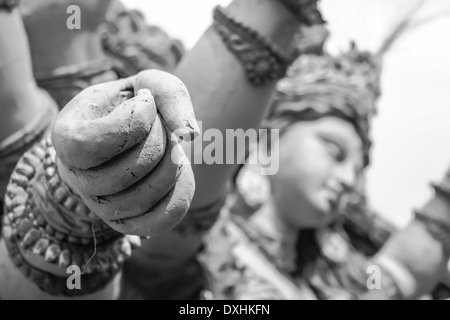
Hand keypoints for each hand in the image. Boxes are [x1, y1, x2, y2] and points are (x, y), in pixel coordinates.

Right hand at [52, 70, 199, 236]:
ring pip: (144, 198)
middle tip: (160, 126)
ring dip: (173, 166)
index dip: (131, 123)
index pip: (89, 145)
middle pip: (127, 172)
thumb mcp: (149, 85)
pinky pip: (159, 221)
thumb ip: (169, 96)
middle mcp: (77, 178)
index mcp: (66, 138)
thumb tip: (190, 135)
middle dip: (159, 142)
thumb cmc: (136, 107)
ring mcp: (100, 205)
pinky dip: (181, 193)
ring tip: (169, 149)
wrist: (134, 137)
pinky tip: (182, 172)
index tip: (145, 102)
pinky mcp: (126, 224)